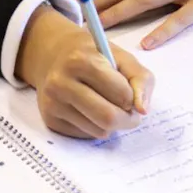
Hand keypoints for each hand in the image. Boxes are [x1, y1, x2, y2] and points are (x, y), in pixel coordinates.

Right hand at [16, 6, 154, 138]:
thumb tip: (142, 110)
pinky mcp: (50, 120)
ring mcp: (53, 103)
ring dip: (112, 124)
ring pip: (99, 131)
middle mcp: (61, 83)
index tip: (130, 93)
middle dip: (127, 119)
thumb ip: (140, 79)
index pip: (121, 94)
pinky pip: (86, 135)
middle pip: (108, 118)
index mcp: (80, 61)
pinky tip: (89, 111)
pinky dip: (95, 127)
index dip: (132, 97)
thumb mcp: (121, 57)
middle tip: (130, 113)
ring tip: (107, 106)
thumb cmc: (93, 56)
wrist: (54, 57)